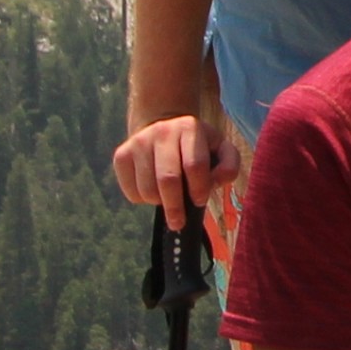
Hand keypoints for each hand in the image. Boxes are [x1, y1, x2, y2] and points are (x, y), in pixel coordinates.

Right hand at [111, 97, 241, 233]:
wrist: (162, 128)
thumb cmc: (197, 147)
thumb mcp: (220, 149)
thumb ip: (229, 165)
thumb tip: (216, 182)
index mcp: (189, 127)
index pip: (195, 165)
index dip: (199, 189)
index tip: (200, 201)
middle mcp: (162, 131)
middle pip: (168, 179)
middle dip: (175, 207)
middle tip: (179, 222)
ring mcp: (138, 142)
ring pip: (147, 189)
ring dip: (159, 203)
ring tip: (167, 198)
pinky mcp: (121, 155)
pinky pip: (131, 191)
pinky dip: (142, 200)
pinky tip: (152, 190)